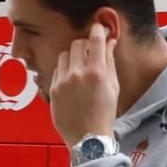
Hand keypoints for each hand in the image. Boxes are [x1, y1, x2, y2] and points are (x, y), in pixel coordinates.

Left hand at [49, 21, 118, 146]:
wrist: (88, 138)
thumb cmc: (104, 113)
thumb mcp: (113, 87)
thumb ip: (109, 61)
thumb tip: (109, 42)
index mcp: (97, 72)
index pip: (95, 40)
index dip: (97, 30)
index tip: (98, 27)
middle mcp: (78, 74)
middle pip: (77, 44)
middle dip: (84, 45)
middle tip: (90, 53)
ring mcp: (63, 82)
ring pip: (64, 55)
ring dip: (73, 58)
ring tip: (79, 71)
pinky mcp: (53, 89)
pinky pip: (57, 71)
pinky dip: (65, 72)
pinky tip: (72, 84)